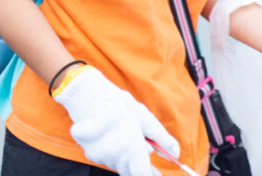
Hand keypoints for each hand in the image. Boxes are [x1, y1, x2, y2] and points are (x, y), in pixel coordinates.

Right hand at [54, 66, 176, 175]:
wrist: (86, 95)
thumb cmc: (118, 105)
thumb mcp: (145, 118)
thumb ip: (162, 138)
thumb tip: (175, 153)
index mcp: (132, 151)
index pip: (144, 175)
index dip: (151, 174)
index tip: (156, 172)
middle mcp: (116, 158)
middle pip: (131, 171)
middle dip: (137, 162)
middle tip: (138, 146)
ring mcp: (101, 157)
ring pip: (117, 163)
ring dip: (122, 155)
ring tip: (121, 132)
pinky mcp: (89, 152)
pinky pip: (104, 156)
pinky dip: (109, 149)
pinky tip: (108, 133)